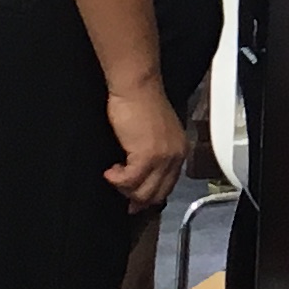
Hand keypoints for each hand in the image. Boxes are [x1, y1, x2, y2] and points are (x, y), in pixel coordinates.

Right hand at [103, 81, 187, 210]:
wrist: (136, 86)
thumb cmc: (139, 102)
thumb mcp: (153, 132)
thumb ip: (152, 152)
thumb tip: (139, 173)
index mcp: (178, 150)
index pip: (168, 185)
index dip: (150, 196)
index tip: (135, 201)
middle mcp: (175, 156)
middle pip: (157, 193)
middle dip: (136, 198)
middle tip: (119, 194)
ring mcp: (162, 157)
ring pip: (144, 191)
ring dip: (124, 188)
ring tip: (113, 176)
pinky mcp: (146, 156)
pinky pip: (129, 181)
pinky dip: (117, 180)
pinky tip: (109, 171)